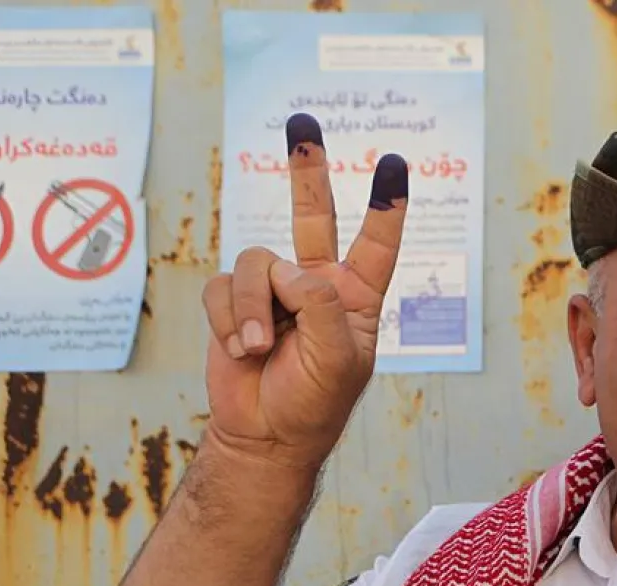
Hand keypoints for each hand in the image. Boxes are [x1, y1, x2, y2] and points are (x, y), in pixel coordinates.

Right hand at [202, 113, 407, 468]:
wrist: (265, 435)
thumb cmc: (315, 402)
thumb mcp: (340, 359)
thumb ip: (322, 306)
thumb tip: (289, 270)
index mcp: (356, 297)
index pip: (377, 243)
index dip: (386, 205)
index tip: (394, 162)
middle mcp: (316, 284)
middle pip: (313, 214)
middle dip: (307, 168)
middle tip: (303, 120)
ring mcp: (272, 291)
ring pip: (258, 262)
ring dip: (253, 308)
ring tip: (261, 346)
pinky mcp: (230, 302)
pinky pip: (222, 286)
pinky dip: (228, 318)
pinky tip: (242, 349)